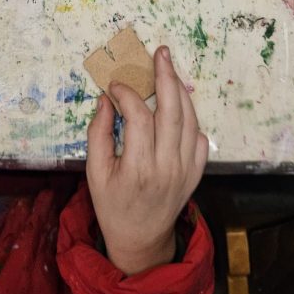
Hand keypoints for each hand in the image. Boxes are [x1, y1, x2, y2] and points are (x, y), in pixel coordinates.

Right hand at [86, 45, 207, 275]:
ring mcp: (186, 171)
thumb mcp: (94, 172)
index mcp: (138, 168)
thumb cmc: (113, 205)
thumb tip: (106, 100)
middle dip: (167, 76)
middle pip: (173, 111)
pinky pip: (199, 138)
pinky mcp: (196, 173)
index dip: (127, 94)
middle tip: (161, 52)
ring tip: (169, 70)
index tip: (115, 85)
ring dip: (181, 91)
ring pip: (190, 120)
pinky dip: (191, 118)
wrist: (140, 240)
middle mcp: (167, 167)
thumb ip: (98, 134)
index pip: (139, 117)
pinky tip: (178, 106)